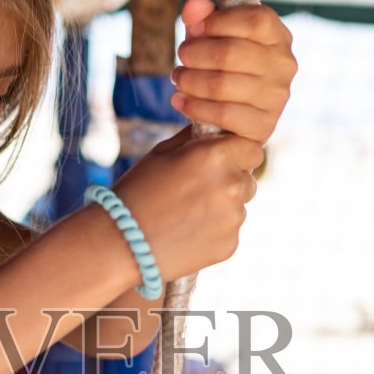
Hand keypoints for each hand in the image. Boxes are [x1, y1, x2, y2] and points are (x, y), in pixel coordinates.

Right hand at [111, 129, 264, 282]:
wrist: (121, 243)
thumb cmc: (137, 191)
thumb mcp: (162, 153)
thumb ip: (196, 139)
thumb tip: (214, 128)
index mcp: (216, 156)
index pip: (251, 148)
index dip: (237, 153)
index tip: (221, 160)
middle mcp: (231, 185)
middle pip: (248, 178)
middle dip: (230, 180)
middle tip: (198, 190)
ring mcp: (233, 218)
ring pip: (239, 206)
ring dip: (223, 206)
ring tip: (187, 214)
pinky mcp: (230, 244)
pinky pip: (230, 230)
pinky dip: (215, 230)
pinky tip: (186, 232)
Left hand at [170, 0, 296, 143]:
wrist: (231, 119)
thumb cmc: (224, 68)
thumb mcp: (214, 38)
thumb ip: (203, 18)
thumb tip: (192, 7)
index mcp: (278, 36)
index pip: (255, 21)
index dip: (218, 21)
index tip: (195, 28)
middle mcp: (284, 66)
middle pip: (230, 53)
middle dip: (195, 53)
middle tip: (182, 56)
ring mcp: (276, 98)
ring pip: (221, 85)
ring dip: (189, 80)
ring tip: (178, 78)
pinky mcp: (262, 126)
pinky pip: (222, 114)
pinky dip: (194, 106)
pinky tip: (180, 101)